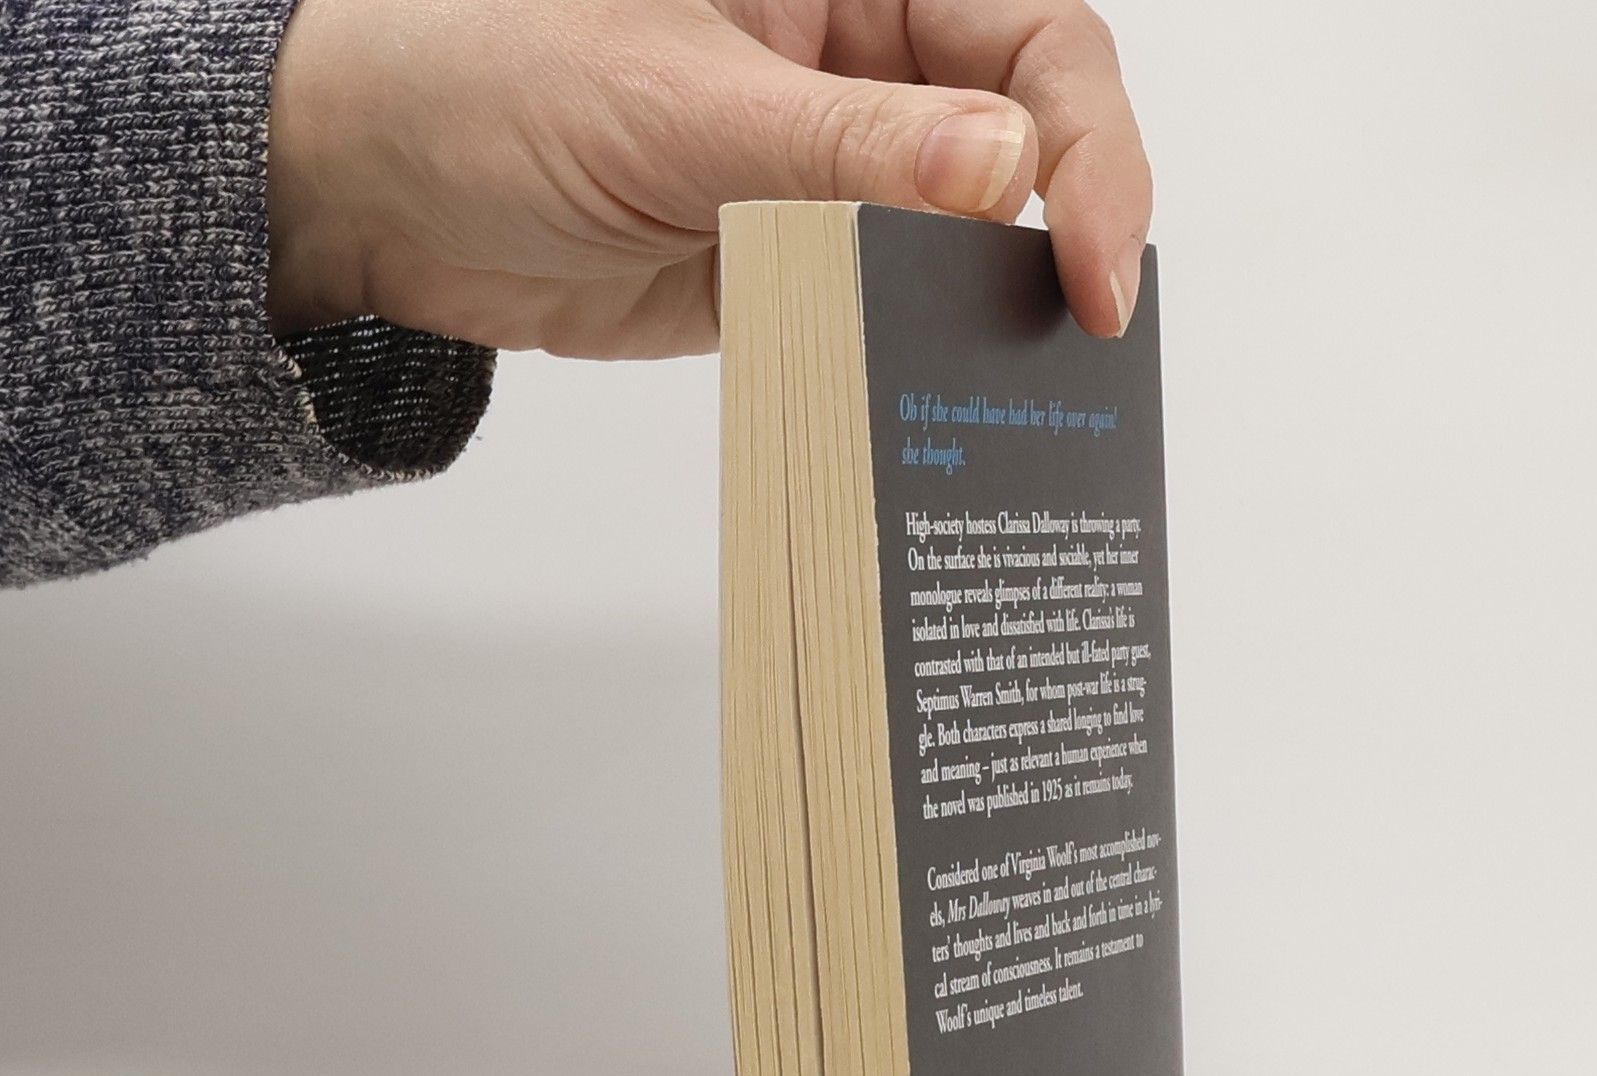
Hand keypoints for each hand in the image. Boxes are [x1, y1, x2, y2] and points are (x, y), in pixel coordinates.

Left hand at [265, 0, 1151, 357]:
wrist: (378, 196)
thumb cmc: (484, 81)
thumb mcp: (677, 104)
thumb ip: (847, 147)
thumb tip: (1008, 171)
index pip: (1030, 37)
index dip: (1089, 144)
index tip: (1094, 257)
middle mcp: (856, 62)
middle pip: (1025, 137)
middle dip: (1068, 226)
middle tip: (1084, 327)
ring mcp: (830, 170)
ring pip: (967, 233)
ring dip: (997, 301)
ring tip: (1028, 379)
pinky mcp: (796, 262)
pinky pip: (889, 306)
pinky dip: (917, 352)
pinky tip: (933, 393)